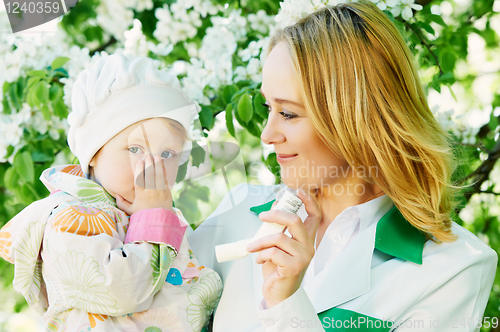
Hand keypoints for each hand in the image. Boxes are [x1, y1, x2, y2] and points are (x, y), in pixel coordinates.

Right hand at [116, 155, 172, 214]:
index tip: (140, 161)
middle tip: (148, 155)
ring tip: (156, 156)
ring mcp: (160, 191)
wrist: (158, 223)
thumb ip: (122, 203)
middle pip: (150, 174)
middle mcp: (150, 191)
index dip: (140, 168)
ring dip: (158, 165)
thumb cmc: (143, 216)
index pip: (140, 178)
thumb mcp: (130, 210)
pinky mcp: (167, 192)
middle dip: (149, 163)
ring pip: (158, 175)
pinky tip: (162, 165)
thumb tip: (116, 194)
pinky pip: (165, 179)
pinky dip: (164, 171)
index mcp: (141, 194)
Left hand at [246, 189, 321, 307]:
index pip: (315, 216)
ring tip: (252, 248)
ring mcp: (303, 257)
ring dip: (260, 241)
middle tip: (262, 216)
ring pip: (278, 238)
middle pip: (295, 220)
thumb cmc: (277, 269)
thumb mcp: (277, 246)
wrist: (278, 295)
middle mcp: (309, 246)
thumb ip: (278, 229)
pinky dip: (261, 254)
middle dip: (276, 214)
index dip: (309, 201)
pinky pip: (273, 252)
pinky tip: (258, 260)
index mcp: (307, 239)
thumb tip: (273, 207)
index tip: (297, 192)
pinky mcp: (294, 267)